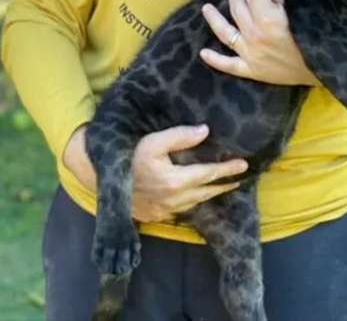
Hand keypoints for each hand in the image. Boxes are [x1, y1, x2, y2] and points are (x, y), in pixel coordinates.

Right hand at [62, 124, 248, 222]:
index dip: (228, 169)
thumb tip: (205, 131)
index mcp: (176, 181)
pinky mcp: (155, 216)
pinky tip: (194, 196)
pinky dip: (192, 202)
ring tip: (220, 186)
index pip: (209, 174)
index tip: (244, 165)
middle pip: (206, 192)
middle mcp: (174, 200)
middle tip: (240, 178)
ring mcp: (165, 210)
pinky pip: (180, 210)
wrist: (102, 179)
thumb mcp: (152, 141)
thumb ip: (179, 136)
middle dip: (224, 184)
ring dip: (209, 194)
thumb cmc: (127, 156)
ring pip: (195, 203)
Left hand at [199, 0, 317, 85]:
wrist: (324, 68)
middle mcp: (254, 36)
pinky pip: (229, 65)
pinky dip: (215, 60)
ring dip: (215, 19)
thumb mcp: (297, 9)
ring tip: (206, 8)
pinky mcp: (251, 70)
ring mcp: (250, 54)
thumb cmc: (315, 36)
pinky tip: (203, 53)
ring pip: (226, 33)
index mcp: (267, 19)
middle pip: (238, 10)